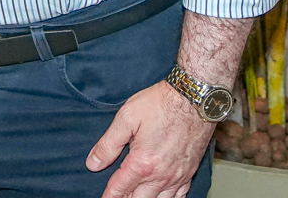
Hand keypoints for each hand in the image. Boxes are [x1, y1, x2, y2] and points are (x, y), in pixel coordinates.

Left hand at [87, 81, 213, 197]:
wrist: (194, 98)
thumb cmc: (161, 104)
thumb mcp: (126, 118)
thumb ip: (108, 144)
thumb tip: (93, 163)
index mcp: (142, 163)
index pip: (119, 189)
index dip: (108, 196)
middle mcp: (161, 175)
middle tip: (117, 196)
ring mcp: (177, 176)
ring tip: (134, 197)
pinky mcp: (189, 172)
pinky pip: (179, 196)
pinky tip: (161, 197)